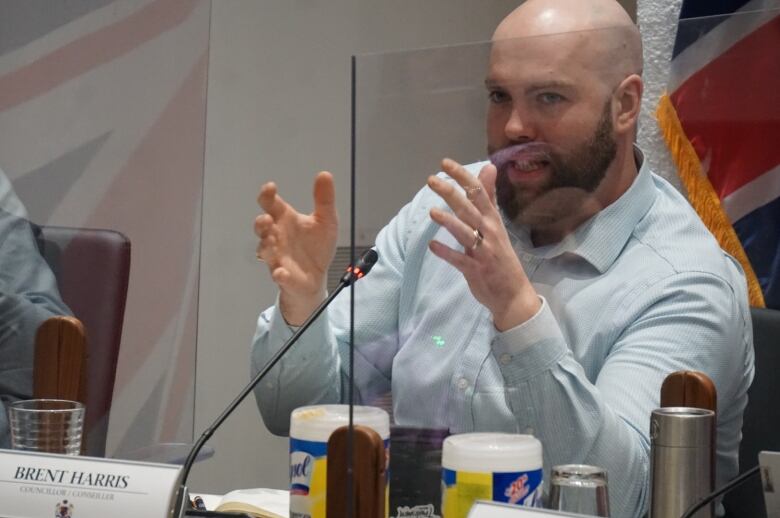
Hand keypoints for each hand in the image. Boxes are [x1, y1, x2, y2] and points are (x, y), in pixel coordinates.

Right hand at [254, 171, 337, 324]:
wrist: (318, 276)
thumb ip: (324, 199)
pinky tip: (281, 273)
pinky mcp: (284, 276)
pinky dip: (279, 274)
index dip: (266, 195)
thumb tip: (325, 174)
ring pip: (265, 251)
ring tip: (271, 240)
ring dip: (266, 246)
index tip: (270, 187)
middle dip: (261, 223)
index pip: (271, 204)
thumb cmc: (316, 246)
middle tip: (267, 219)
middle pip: (262, 228)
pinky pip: (279, 276)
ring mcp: (278, 257)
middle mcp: (277, 237)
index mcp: (285, 220)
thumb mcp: (326, 220)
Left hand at [427, 159, 540, 330]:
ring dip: (449, 223)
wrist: (513, 294)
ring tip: (432, 212)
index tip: (445, 163)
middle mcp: (490, 233)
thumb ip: (488, 197)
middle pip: (469, 209)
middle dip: (451, 193)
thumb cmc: (500, 256)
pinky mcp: (476, 270)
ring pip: (466, 233)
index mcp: (493, 220)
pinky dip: (446, 253)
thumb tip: (488, 167)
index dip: (462, 177)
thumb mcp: (496, 223)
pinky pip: (460, 260)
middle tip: (432, 180)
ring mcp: (484, 252)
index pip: (478, 192)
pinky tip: (432, 246)